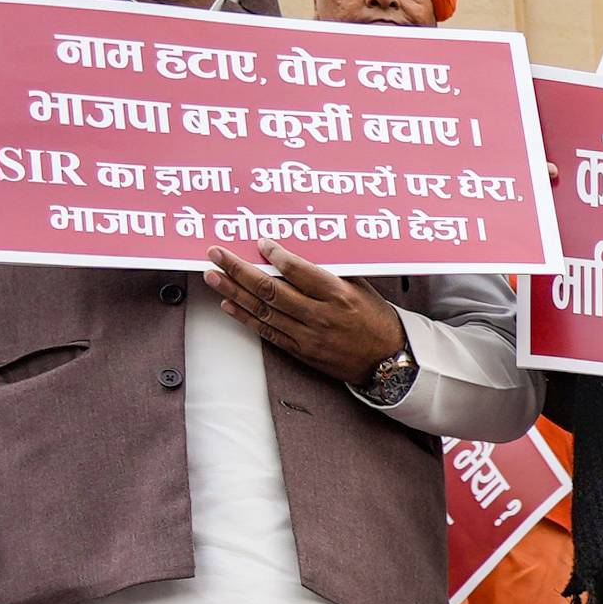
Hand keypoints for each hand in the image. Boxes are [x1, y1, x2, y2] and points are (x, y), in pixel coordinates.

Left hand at [205, 245, 407, 385]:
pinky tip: (228, 303)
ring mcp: (309, 337)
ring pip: (263, 310)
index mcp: (338, 295)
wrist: (390, 362)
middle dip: (238, 269)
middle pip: (270, 289)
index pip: (297, 270)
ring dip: (233, 291)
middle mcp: (321, 316)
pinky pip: (268, 332)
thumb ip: (329, 271)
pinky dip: (245, 317)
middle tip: (217, 254)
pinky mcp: (303, 352)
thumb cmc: (376, 319)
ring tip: (212, 276)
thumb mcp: (361, 287)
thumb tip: (294, 255)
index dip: (273, 254)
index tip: (259, 242)